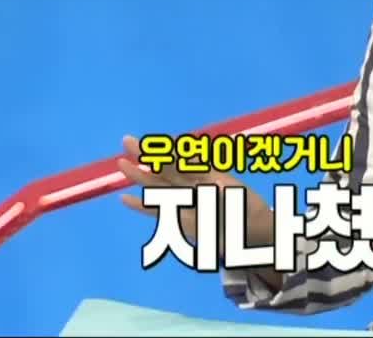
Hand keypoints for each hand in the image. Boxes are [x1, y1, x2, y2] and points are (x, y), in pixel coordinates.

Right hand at [116, 134, 273, 254]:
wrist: (251, 233)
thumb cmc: (249, 213)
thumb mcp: (243, 204)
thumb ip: (230, 197)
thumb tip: (218, 187)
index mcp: (211, 177)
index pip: (186, 161)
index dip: (170, 151)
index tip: (153, 142)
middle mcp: (195, 186)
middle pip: (166, 167)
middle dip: (147, 154)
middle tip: (126, 140)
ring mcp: (186, 201)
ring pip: (158, 185)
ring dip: (140, 175)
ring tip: (121, 162)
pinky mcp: (180, 218)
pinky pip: (158, 211)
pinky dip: (142, 206)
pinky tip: (124, 199)